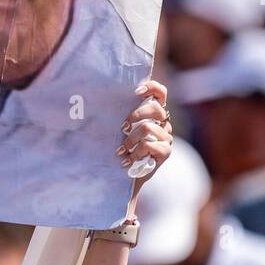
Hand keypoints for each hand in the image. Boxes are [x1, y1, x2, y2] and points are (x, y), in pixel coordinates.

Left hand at [119, 79, 171, 201]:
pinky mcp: (166, 151)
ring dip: (130, 139)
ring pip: (148, 128)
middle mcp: (163, 123)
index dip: (151, 87)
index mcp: (153, 113)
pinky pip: (149, 145)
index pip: (160, 93)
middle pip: (155, 108)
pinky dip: (135, 152)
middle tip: (122, 127)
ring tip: (121, 150)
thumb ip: (118, 115)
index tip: (135, 91)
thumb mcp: (118, 130)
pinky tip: (127, 160)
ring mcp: (166, 137)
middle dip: (136, 115)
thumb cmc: (119, 149)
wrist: (125, 176)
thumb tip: (97, 100)